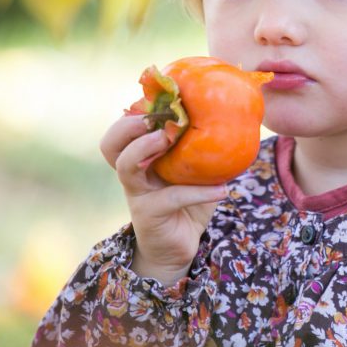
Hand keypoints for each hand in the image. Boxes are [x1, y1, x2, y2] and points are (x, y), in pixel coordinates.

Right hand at [100, 113, 227, 283]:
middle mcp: (133, 173)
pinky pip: (173, 197)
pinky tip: (224, 190)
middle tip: (155, 118)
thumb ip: (203, 150)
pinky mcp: (149, 214)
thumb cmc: (188, 204)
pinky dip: (200, 192)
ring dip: (145, 147)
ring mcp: (137, 193)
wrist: (179, 247)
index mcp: (142, 158)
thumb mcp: (195, 172)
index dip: (134, 113)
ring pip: (126, 165)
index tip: (163, 99)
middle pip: (110, 144)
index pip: (123, 130)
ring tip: (168, 138)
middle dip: (128, 126)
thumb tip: (235, 116)